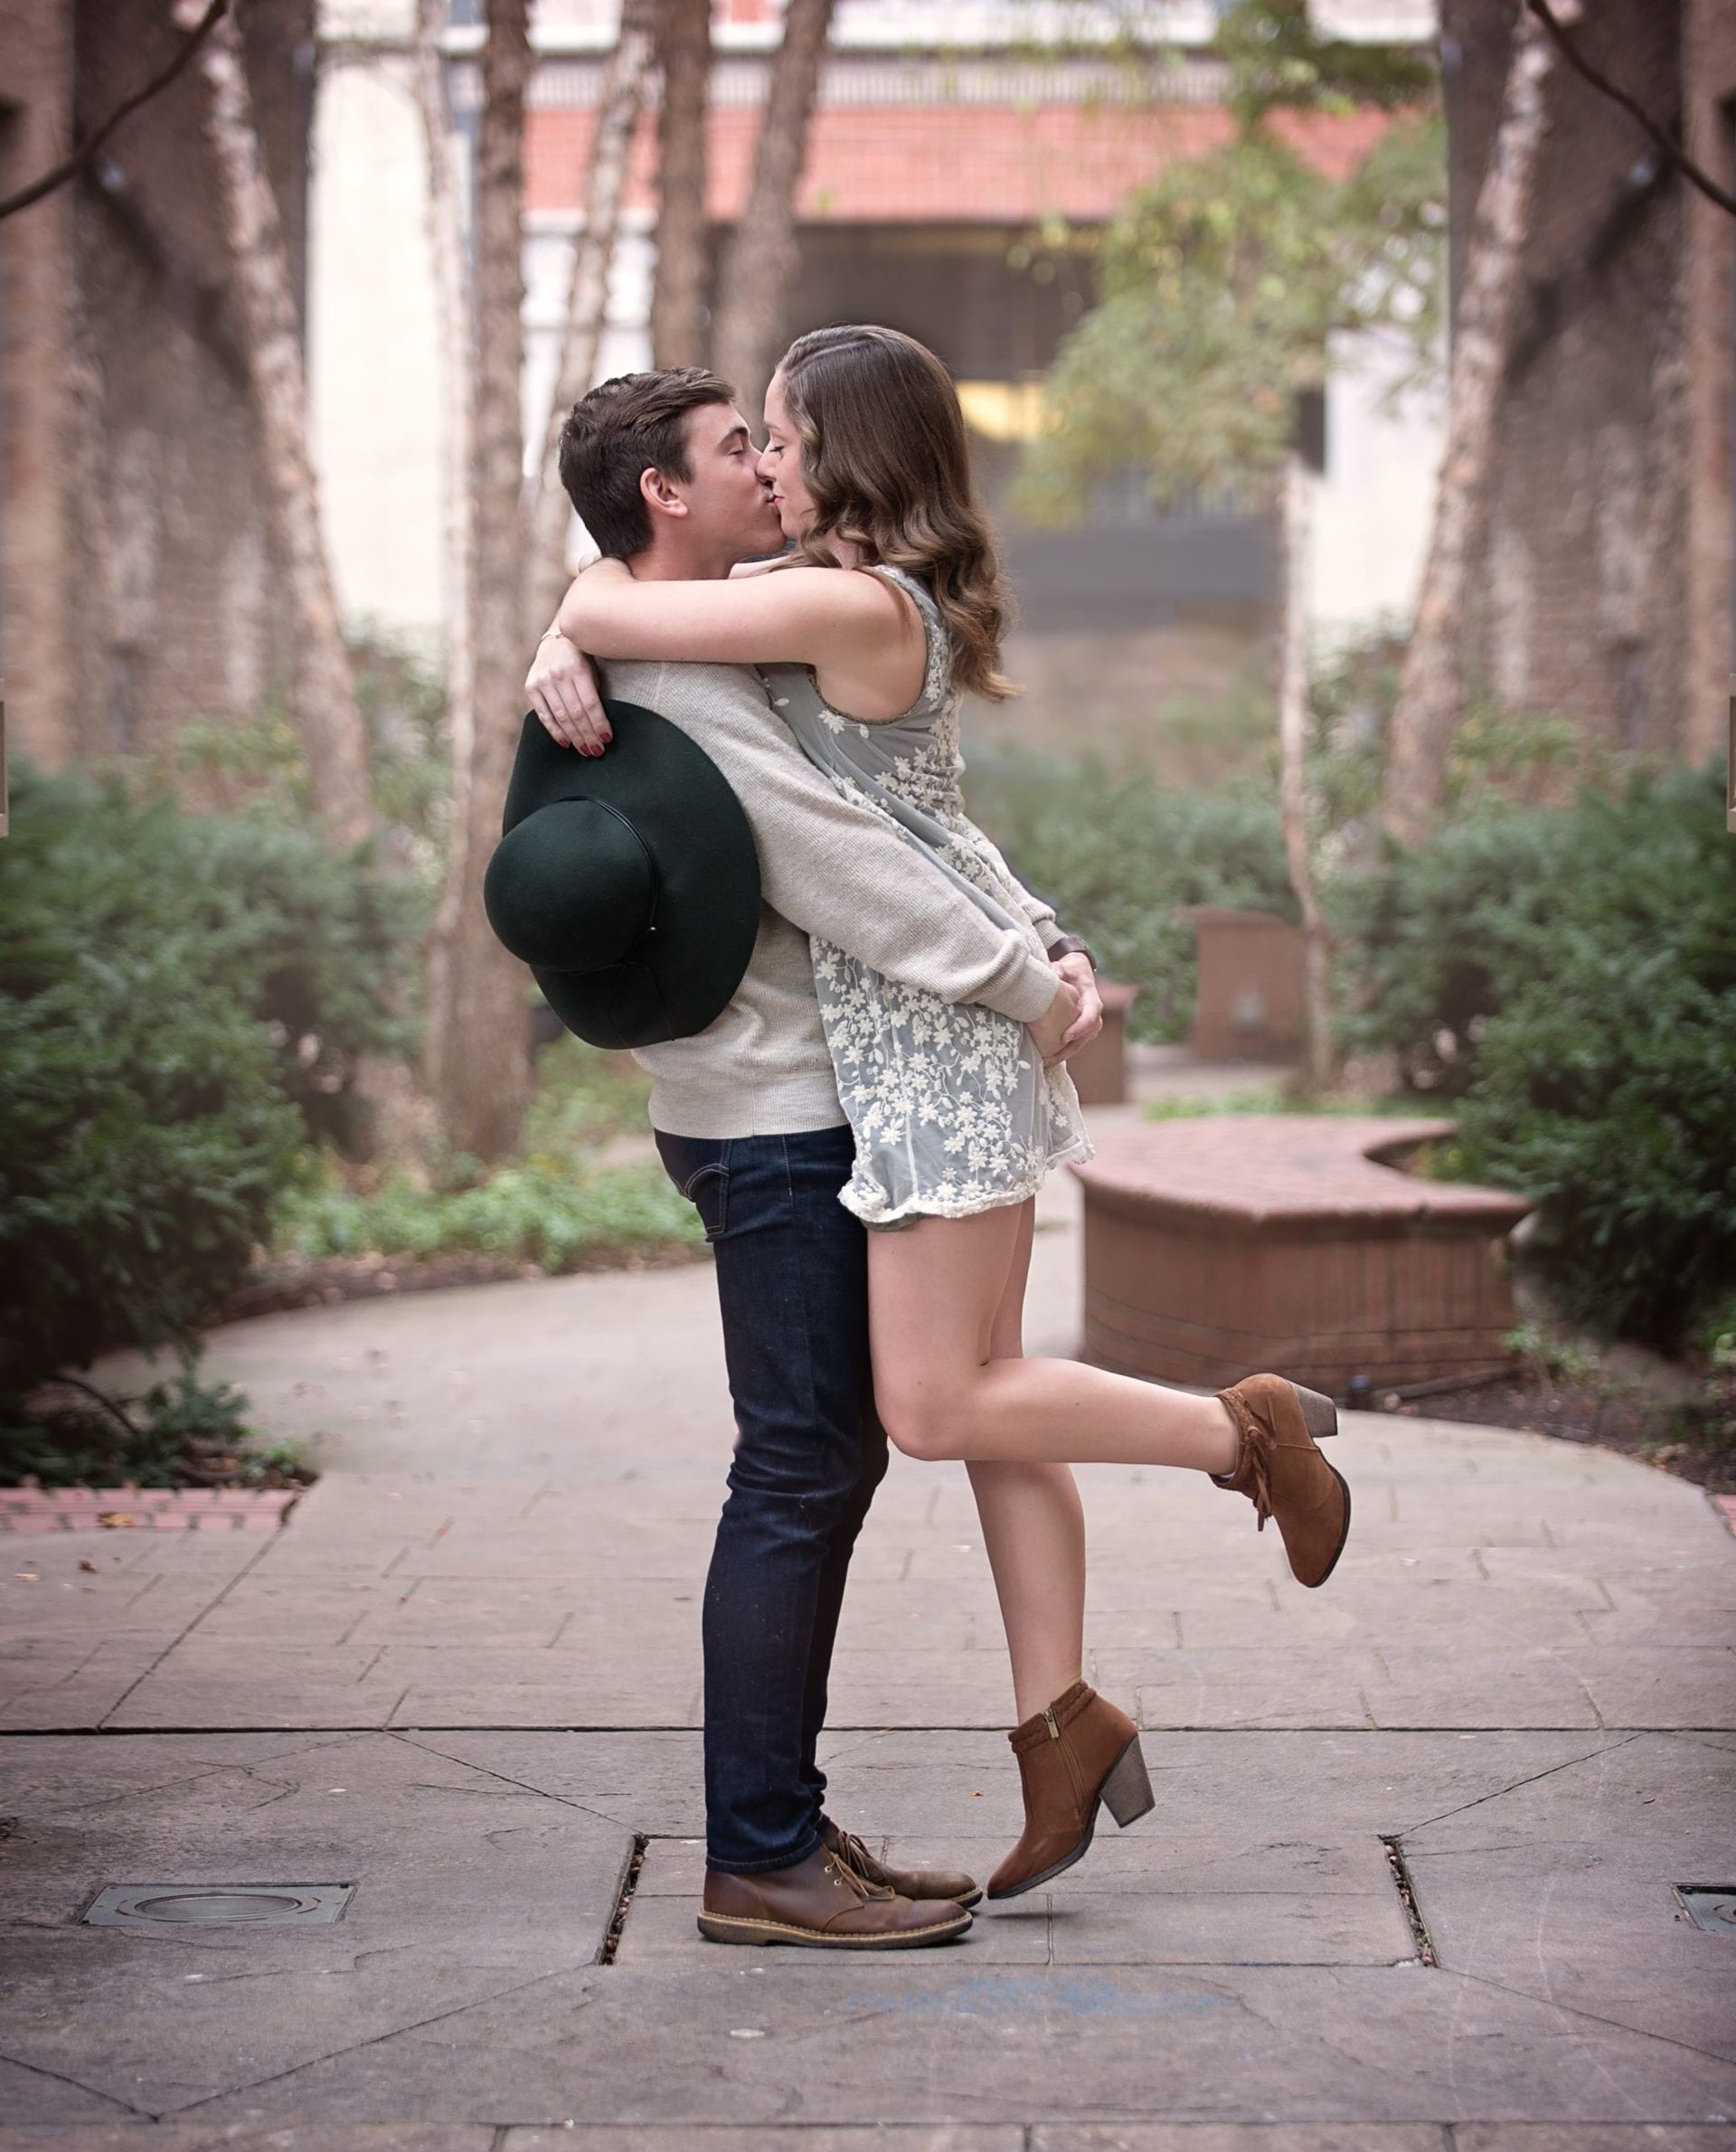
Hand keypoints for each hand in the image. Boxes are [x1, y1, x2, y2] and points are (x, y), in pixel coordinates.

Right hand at [526, 632, 612, 755]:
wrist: (556, 640)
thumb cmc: (582, 658)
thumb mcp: (592, 669)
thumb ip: (593, 692)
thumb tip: (600, 726)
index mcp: (577, 667)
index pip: (590, 704)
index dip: (599, 724)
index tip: (607, 739)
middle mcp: (557, 674)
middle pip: (576, 713)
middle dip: (588, 735)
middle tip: (597, 750)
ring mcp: (542, 680)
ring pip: (561, 717)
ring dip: (574, 737)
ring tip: (585, 750)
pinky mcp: (531, 687)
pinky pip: (544, 715)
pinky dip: (555, 731)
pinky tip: (566, 743)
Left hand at [1049, 951, 1102, 1063]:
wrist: (1078, 977)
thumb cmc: (1072, 973)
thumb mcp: (1066, 968)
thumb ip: (1060, 970)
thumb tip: (1054, 973)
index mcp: (1093, 1002)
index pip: (1091, 1018)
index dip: (1079, 1029)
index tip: (1064, 1037)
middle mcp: (1094, 1017)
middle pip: (1084, 1037)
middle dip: (1068, 1049)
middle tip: (1050, 1058)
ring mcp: (1089, 1027)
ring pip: (1078, 1045)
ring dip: (1063, 1055)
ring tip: (1046, 1062)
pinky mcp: (1081, 1033)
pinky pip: (1073, 1045)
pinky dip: (1061, 1053)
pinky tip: (1047, 1059)